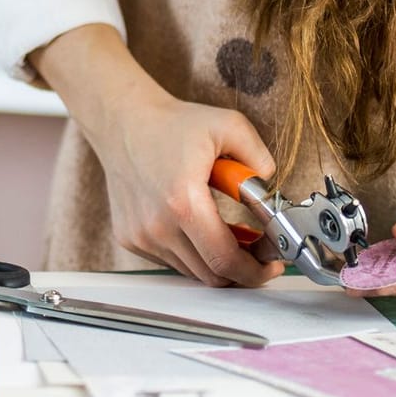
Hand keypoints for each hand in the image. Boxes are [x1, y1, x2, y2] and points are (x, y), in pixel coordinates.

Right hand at [90, 86, 285, 287]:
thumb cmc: (172, 124)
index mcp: (183, 202)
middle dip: (243, 269)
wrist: (123, 122)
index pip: (224, 260)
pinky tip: (202, 228)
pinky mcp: (130, 238)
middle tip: (259, 251)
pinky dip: (193, 253)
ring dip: (217, 260)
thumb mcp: (229, 126)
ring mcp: (141, 236)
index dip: (255, 270)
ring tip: (232, 234)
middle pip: (211, 274)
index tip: (272, 263)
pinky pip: (172, 260)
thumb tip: (270, 192)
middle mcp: (157, 227)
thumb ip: (260, 158)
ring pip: (192, 270)